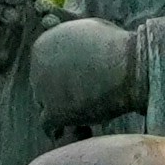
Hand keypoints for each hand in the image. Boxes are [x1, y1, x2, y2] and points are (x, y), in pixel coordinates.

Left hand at [23, 19, 142, 135]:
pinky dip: (55, 131)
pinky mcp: (54, 113)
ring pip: (44, 106)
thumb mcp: (86, 31)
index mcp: (42, 46)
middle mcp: (36, 68)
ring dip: (58, 110)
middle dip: (57, 92)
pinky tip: (63, 133)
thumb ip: (70, 39)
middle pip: (41, 86)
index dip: (57, 76)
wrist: (129, 66)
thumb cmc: (116, 46)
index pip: (42, 66)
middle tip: (77, 99)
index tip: (73, 82)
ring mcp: (43, 91)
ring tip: (77, 114)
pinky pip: (48, 126)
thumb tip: (69, 42)